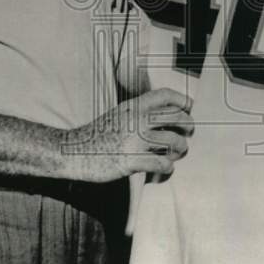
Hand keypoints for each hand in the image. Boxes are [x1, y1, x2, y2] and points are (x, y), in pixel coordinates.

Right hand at [64, 87, 193, 181]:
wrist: (74, 152)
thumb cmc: (99, 135)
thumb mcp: (119, 114)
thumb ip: (139, 112)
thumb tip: (166, 116)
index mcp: (133, 107)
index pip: (165, 95)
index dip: (182, 100)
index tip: (189, 108)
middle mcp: (136, 120)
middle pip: (176, 117)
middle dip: (188, 126)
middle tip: (188, 133)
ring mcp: (134, 140)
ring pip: (174, 142)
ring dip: (181, 149)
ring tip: (178, 152)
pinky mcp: (131, 161)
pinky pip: (162, 164)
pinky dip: (168, 167)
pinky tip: (165, 168)